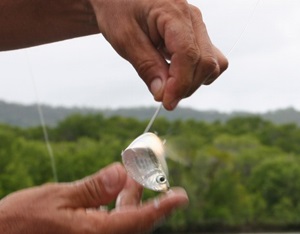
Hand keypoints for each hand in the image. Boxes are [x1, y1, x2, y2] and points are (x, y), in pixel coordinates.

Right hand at [0, 163, 187, 232]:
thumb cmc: (23, 220)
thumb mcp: (58, 197)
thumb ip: (93, 187)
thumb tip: (120, 174)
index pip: (138, 220)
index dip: (162, 207)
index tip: (181, 196)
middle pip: (136, 220)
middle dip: (146, 195)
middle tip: (151, 172)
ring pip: (125, 220)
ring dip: (132, 197)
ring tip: (133, 174)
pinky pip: (113, 222)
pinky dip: (119, 204)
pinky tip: (117, 189)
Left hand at [89, 0, 227, 109]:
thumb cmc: (118, 10)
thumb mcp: (125, 39)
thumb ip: (147, 67)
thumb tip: (163, 95)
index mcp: (174, 13)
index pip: (189, 55)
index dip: (180, 84)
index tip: (166, 103)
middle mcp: (193, 18)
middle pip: (205, 63)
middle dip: (185, 86)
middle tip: (161, 96)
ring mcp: (198, 26)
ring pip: (212, 64)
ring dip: (192, 82)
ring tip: (168, 84)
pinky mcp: (197, 35)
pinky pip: (210, 60)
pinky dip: (196, 74)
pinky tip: (176, 75)